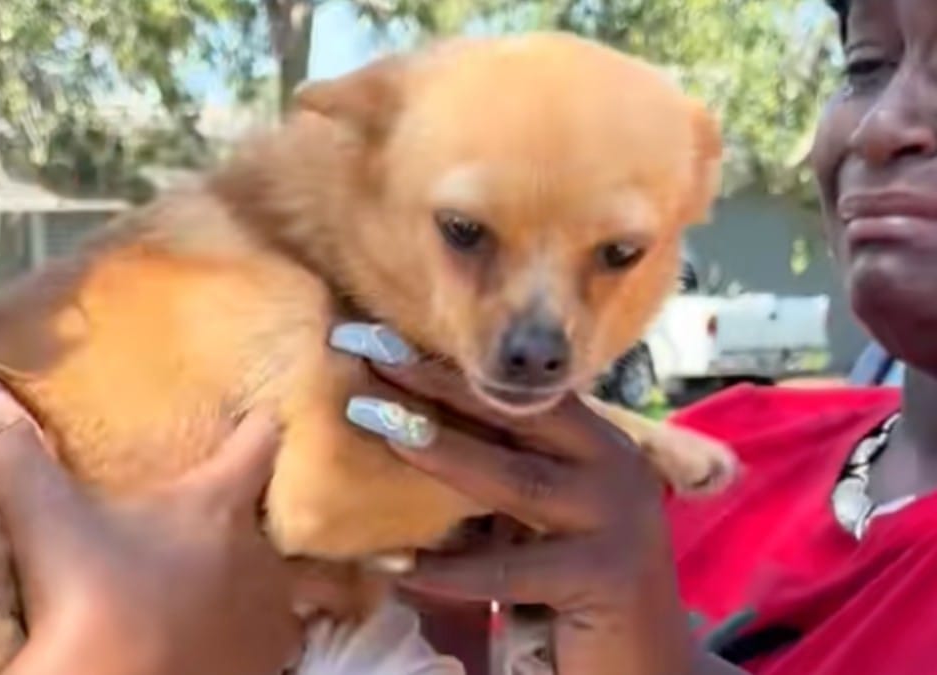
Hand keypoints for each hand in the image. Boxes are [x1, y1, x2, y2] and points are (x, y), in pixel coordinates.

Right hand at [0, 371, 306, 674]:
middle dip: (280, 512)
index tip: (269, 411)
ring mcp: (268, 617)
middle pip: (288, 519)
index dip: (263, 425)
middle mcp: (259, 556)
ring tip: (272, 575)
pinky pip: (284, 643)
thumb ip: (14, 449)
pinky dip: (271, 636)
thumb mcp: (46, 519)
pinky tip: (251, 636)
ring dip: (285, 578)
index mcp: (217, 505)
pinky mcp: (264, 667)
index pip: (259, 444)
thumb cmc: (88, 598)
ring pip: (298, 587)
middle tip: (272, 503)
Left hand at [330, 323, 721, 674]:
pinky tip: (397, 566)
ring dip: (443, 450)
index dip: (445, 366)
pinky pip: (513, 570)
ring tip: (376, 422)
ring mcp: (619, 519)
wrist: (646, 670)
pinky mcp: (609, 576)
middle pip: (518, 413)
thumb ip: (491, 484)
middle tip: (365, 351)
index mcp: (596, 445)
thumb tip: (399, 434)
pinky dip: (452, 569)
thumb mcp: (531, 524)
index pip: (514, 392)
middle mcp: (616, 468)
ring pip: (518, 479)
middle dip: (438, 382)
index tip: (376, 337)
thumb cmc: (573, 593)